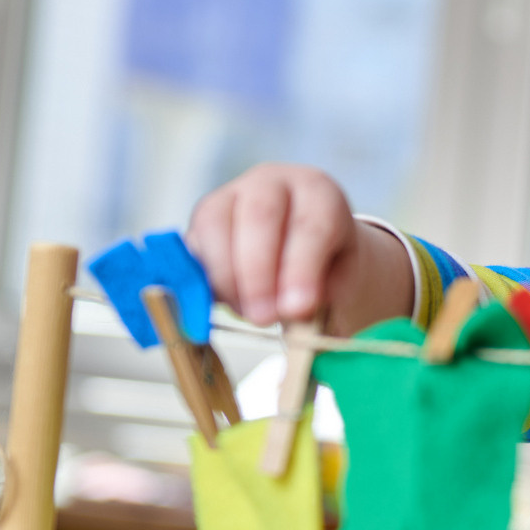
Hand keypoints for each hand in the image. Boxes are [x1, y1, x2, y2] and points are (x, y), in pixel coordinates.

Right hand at [185, 163, 407, 329]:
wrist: (302, 248)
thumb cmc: (326, 267)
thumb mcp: (338, 284)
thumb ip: (322, 306)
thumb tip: (296, 346)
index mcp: (319, 192)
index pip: (311, 223)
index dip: (302, 268)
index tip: (298, 309)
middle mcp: (272, 183)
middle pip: (260, 216)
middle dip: (259, 273)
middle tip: (264, 319)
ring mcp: (230, 195)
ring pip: (216, 225)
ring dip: (228, 279)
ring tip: (249, 314)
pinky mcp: (200, 219)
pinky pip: (191, 245)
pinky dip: (201, 280)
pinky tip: (221, 305)